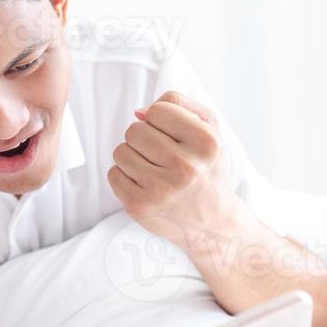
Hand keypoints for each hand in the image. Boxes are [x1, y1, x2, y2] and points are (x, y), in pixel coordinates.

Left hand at [108, 90, 234, 249]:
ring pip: (120, 151)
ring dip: (132, 157)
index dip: (159, 119)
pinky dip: (124, 176)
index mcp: (206, 143)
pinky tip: (145, 184)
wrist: (214, 221)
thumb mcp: (209, 129)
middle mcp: (186, 167)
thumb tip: (139, 112)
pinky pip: (112, 174)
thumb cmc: (207, 168)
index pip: (158, 110)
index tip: (171, 134)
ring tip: (154, 169)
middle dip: (143, 138)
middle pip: (134, 130)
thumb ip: (179, 105)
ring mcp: (161, 189)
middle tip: (161, 155)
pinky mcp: (140, 205)